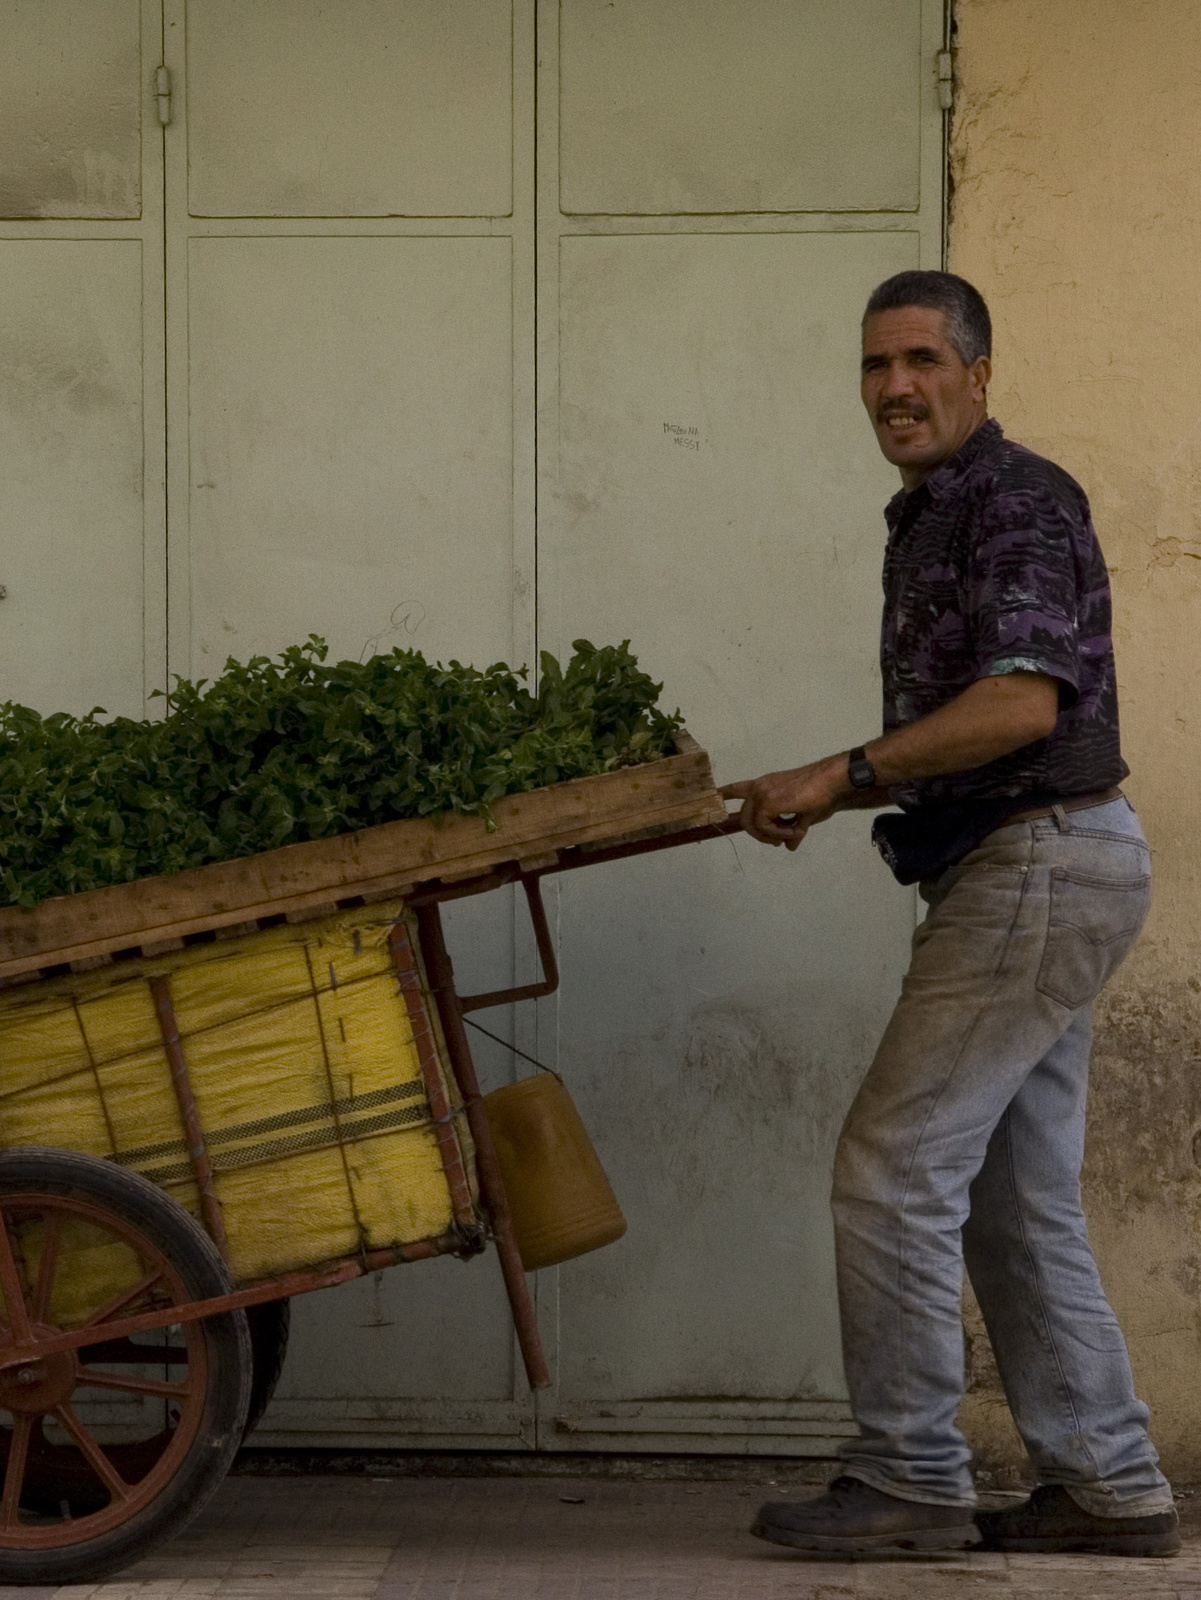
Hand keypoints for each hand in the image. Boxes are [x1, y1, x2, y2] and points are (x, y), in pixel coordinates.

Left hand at [721, 756, 849, 849]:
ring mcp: (761, 793)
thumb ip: (791, 830)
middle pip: (745, 818)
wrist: (830, 782)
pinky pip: (764, 827)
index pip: (738, 789)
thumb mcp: (803, 816)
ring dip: (772, 835)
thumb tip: (790, 848)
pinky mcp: (767, 801)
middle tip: (779, 840)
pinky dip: (780, 833)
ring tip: (792, 833)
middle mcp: (759, 788)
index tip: (715, 796)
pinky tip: (795, 829)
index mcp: (765, 786)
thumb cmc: (820, 794)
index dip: (725, 794)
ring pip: (752, 825)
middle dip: (761, 835)